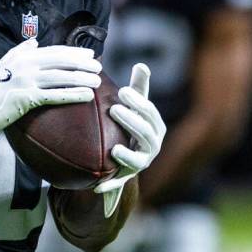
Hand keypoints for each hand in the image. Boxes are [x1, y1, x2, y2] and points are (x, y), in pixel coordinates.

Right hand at [0, 38, 101, 138]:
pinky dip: (73, 95)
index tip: (89, 55)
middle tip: (99, 67)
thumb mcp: (2, 64)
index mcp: (23, 56)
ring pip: (61, 77)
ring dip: (82, 78)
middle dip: (82, 64)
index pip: (54, 51)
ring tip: (97, 81)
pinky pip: (55, 95)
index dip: (73, 53)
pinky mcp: (28, 98)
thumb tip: (34, 42)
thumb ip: (19, 51)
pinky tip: (86, 96)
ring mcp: (27, 81)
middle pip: (61, 62)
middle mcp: (27, 65)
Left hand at [95, 63, 165, 216]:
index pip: (150, 113)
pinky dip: (109, 186)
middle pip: (145, 134)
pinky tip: (96, 187)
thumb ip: (139, 87)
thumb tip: (142, 64)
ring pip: (137, 160)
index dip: (138, 103)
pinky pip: (119, 183)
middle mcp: (152, 146)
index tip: (122, 91)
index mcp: (155, 126)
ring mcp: (141, 162)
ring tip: (115, 150)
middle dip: (131, 122)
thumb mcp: (136, 105)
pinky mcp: (127, 177)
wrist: (128, 152)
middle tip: (114, 109)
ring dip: (126, 155)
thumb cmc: (132, 121)